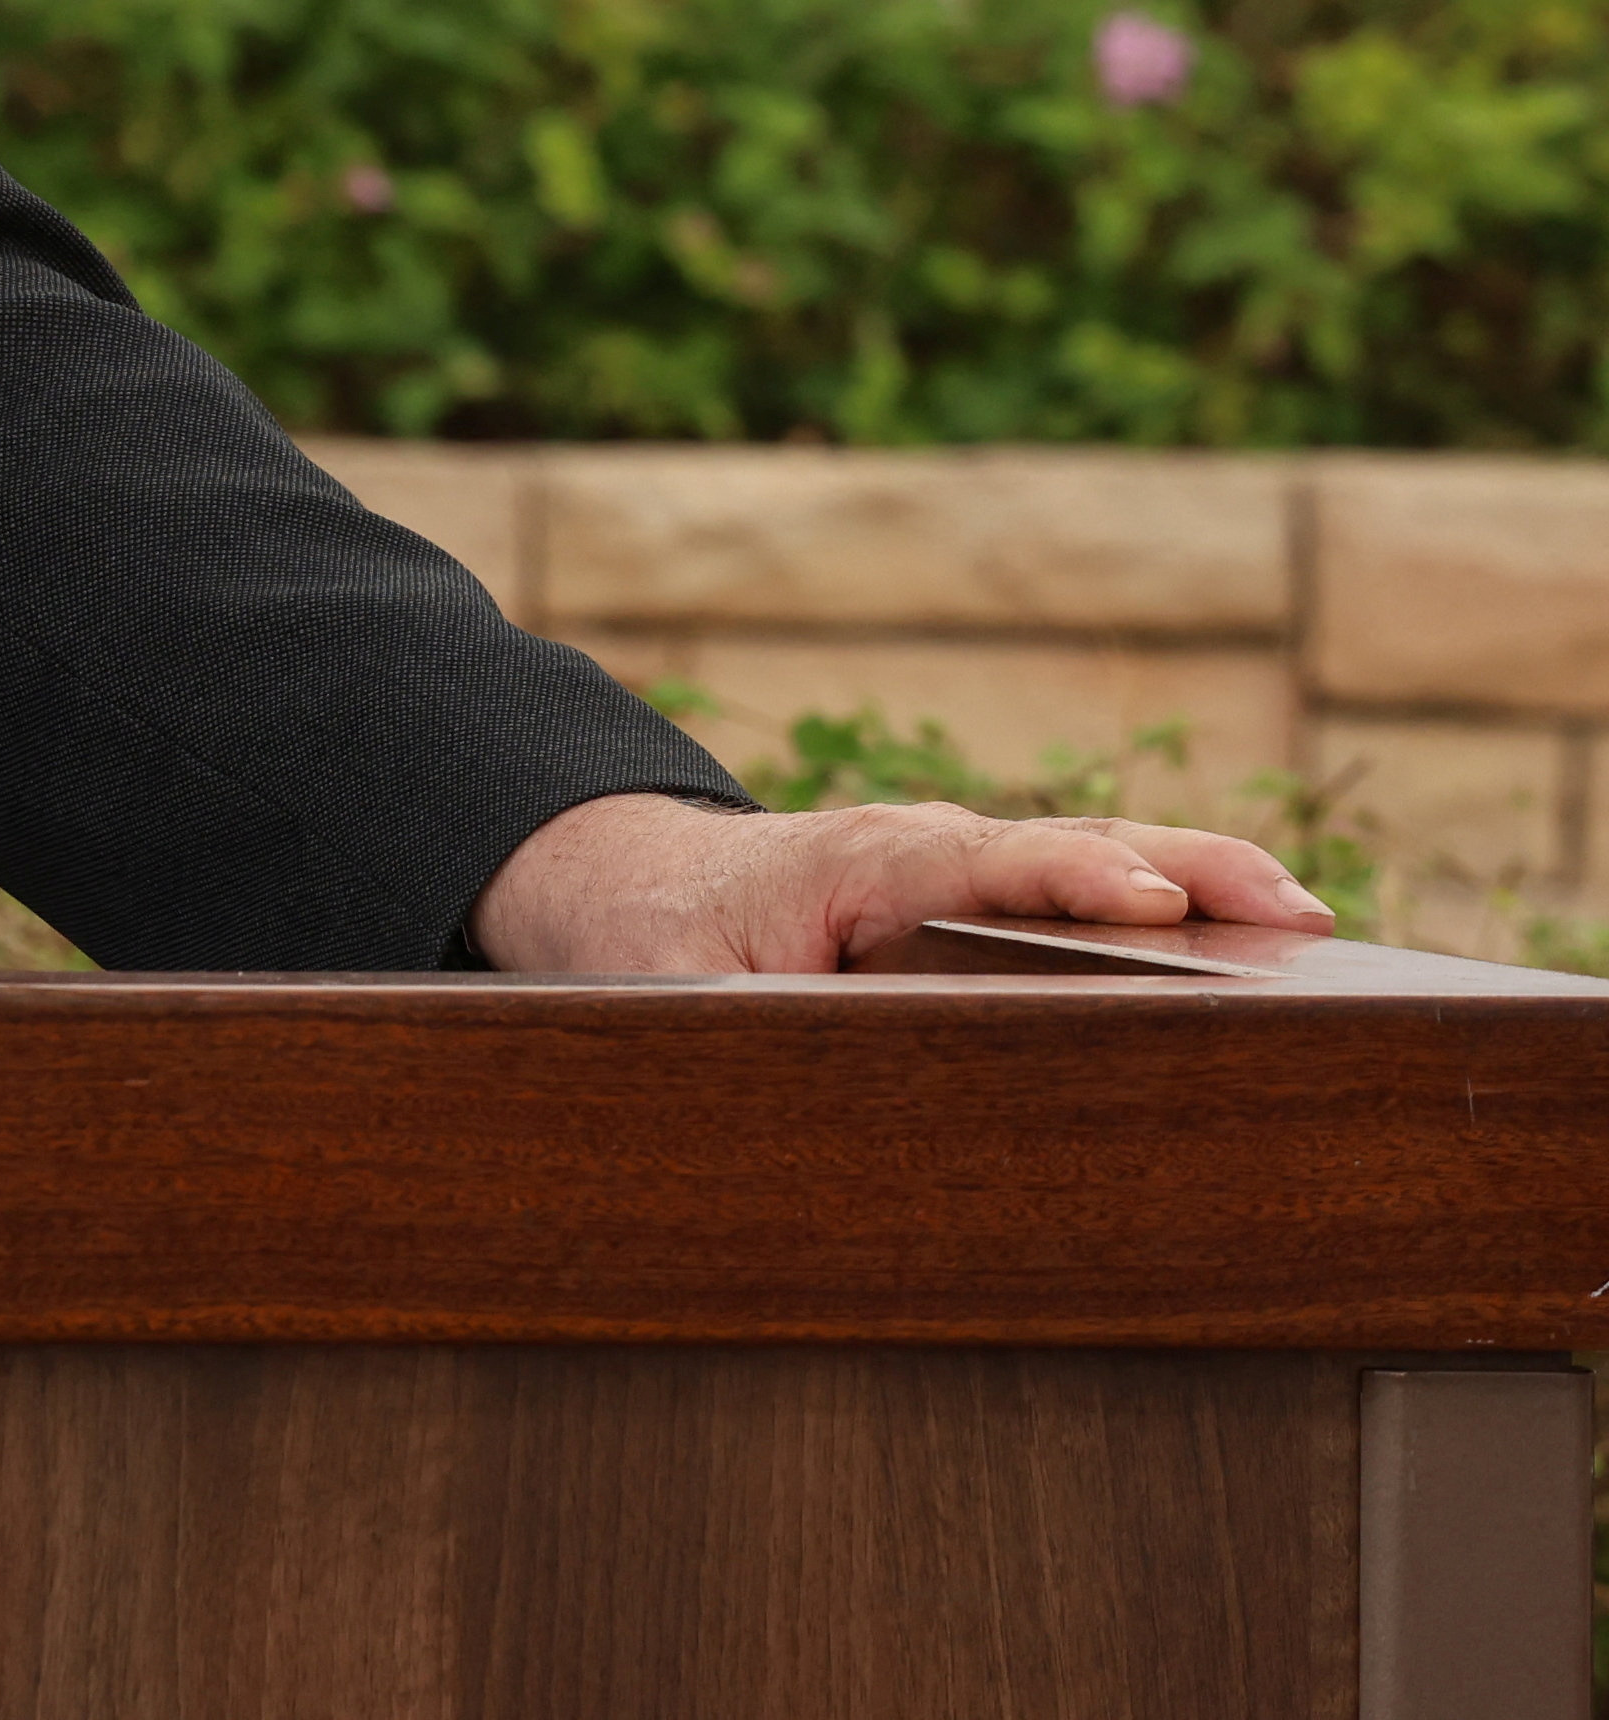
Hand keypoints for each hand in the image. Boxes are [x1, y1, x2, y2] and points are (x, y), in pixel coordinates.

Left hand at [468, 788, 1334, 974]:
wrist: (629, 876)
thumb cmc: (657, 934)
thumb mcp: (669, 989)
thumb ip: (728, 1031)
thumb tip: (776, 1092)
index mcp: (855, 864)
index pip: (979, 862)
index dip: (1066, 878)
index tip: (1145, 897)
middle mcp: (928, 846)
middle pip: (1070, 845)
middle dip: (1183, 868)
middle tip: (1292, 908)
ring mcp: (966, 862)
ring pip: (1096, 855)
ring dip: (1202, 878)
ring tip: (1308, 919)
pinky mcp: (985, 892)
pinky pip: (1086, 883)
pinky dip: (1175, 895)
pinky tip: (1257, 936)